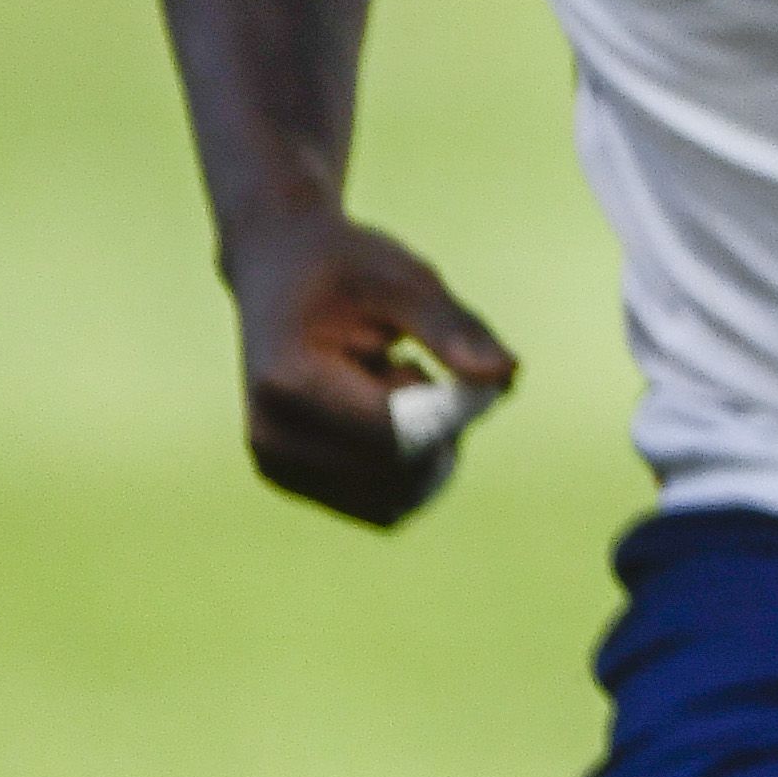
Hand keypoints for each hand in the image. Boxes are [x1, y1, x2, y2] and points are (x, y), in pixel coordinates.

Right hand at [224, 210, 515, 529]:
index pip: (399, 434)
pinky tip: (388, 417)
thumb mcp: (405, 279)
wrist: (277, 271)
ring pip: (395, 500)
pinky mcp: (292, 481)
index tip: (471, 370)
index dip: (456, 411)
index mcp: (289, 382)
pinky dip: (408, 470)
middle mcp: (271, 436)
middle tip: (420, 368)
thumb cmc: (347, 270)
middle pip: (399, 472)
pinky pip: (381, 506)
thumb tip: (506, 377)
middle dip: (441, 431)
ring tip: (394, 388)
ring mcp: (276, 466)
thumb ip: (454, 328)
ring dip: (425, 453)